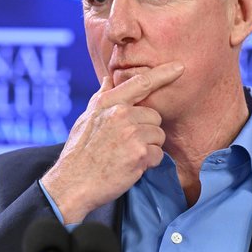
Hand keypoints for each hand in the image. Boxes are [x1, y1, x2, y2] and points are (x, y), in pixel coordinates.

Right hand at [40, 62, 184, 222]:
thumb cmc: (79, 153)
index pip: (141, 83)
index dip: (163, 74)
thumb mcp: (85, 119)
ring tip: (126, 155)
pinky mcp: (140, 154)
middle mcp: (120, 114)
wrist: (72, 184)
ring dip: (148, 147)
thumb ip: (101, 98)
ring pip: (158, 135)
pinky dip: (149, 163)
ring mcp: (131, 133)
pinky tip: (130, 166)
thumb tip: (108, 79)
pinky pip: (158, 154)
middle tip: (126, 144)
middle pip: (154, 116)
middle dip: (147, 130)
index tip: (179, 67)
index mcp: (108, 103)